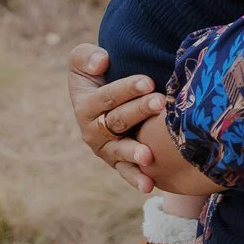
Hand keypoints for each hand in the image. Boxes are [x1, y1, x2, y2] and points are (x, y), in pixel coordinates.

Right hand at [68, 43, 165, 195]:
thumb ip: (86, 56)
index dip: (127, 88)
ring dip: (134, 152)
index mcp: (85, 105)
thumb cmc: (98, 74)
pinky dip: (136, 179)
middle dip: (140, 110)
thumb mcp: (84, 60)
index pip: (107, 96)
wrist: (106, 98)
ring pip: (121, 150)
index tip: (148, 81)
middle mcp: (93, 130)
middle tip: (160, 102)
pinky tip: (149, 187)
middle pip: (118, 120)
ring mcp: (106, 149)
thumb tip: (101, 62)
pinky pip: (126, 172)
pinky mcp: (119, 162)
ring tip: (148, 155)